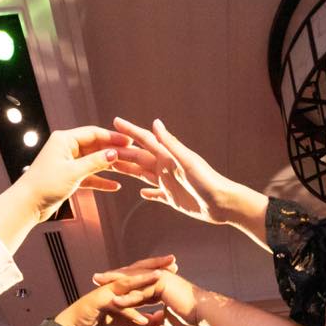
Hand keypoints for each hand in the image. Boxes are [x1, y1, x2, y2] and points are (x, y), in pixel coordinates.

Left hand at [22, 127, 158, 222]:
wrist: (27, 204)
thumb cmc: (45, 184)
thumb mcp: (74, 172)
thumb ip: (95, 162)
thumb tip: (114, 153)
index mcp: (64, 140)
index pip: (94, 134)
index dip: (112, 137)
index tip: (129, 142)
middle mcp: (66, 148)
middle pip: (96, 147)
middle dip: (113, 152)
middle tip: (132, 155)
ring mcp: (68, 163)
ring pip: (94, 162)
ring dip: (109, 167)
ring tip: (128, 170)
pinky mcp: (68, 177)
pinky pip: (89, 176)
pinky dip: (100, 180)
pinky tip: (114, 186)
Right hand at [58, 259, 174, 325]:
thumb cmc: (98, 323)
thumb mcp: (126, 322)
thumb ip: (142, 319)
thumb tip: (159, 320)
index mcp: (122, 289)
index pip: (142, 276)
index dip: (158, 270)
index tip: (175, 268)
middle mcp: (115, 286)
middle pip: (137, 272)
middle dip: (155, 266)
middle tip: (173, 261)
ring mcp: (107, 292)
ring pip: (128, 284)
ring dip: (144, 280)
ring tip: (160, 277)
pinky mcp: (100, 302)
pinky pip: (118, 306)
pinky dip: (130, 312)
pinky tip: (143, 318)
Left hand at [90, 264, 210, 325]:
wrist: (206, 316)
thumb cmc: (192, 320)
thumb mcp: (171, 319)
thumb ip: (162, 317)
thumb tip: (157, 321)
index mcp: (161, 284)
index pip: (137, 283)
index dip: (122, 285)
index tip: (106, 287)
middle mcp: (160, 278)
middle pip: (132, 277)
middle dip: (113, 278)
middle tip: (96, 278)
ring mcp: (161, 279)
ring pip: (134, 281)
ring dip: (115, 283)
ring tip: (98, 285)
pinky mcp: (162, 284)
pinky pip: (141, 291)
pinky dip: (128, 297)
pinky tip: (114, 301)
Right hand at [112, 117, 265, 231]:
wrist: (224, 203)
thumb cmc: (208, 181)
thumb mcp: (188, 161)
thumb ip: (170, 143)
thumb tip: (156, 122)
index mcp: (168, 157)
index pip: (145, 140)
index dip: (130, 130)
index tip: (115, 121)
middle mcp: (166, 167)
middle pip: (139, 157)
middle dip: (121, 151)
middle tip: (102, 148)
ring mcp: (169, 183)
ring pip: (143, 174)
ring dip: (129, 169)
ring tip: (113, 166)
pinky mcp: (173, 198)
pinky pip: (156, 194)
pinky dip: (148, 193)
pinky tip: (141, 193)